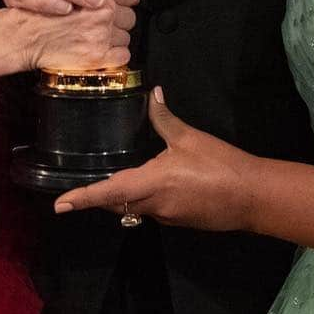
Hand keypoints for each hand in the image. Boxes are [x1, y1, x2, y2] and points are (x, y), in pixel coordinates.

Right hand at [24, 0, 135, 73]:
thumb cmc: (40, 9)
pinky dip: (114, 55)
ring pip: (126, 35)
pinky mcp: (97, 57)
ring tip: (95, 33)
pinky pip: (123, 56)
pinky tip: (97, 47)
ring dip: (115, 36)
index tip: (117, 0)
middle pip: (130, 14)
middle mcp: (103, 11)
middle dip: (120, 17)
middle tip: (102, 19)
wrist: (23, 35)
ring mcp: (101, 35)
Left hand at [54, 88, 257, 231]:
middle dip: (98, 197)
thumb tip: (153, 94)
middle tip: (77, 191)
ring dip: (121, 197)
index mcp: (153, 184)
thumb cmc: (220, 165)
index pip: (109, 192)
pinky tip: (147, 184)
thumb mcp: (190, 138)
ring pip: (134, 208)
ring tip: (108, 181)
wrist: (252, 197)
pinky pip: (152, 210)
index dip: (83, 198)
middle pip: (117, 203)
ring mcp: (167, 217)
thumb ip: (165, 118)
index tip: (60, 205)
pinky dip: (142, 199)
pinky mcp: (180, 220)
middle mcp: (155, 205)